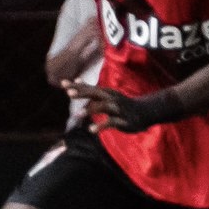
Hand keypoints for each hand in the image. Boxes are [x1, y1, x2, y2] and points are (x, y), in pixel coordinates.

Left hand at [62, 80, 179, 133]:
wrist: (146, 112)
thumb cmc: (122, 103)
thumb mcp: (106, 94)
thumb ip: (89, 88)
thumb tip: (75, 79)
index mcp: (105, 93)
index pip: (89, 87)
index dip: (76, 86)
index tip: (62, 83)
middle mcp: (111, 98)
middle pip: (96, 94)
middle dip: (83, 93)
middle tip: (69, 94)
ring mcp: (117, 109)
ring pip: (103, 107)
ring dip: (90, 109)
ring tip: (77, 114)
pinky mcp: (123, 120)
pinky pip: (111, 122)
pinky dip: (101, 125)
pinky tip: (91, 130)